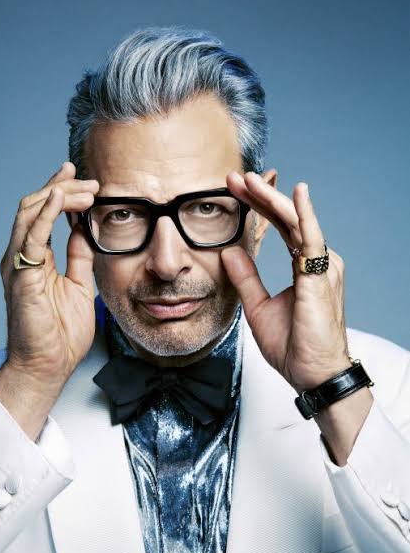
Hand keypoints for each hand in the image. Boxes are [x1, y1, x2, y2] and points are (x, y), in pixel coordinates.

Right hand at [0, 162, 98, 393]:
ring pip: (30, 215)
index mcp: (33, 259)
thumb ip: (78, 256)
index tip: (83, 179)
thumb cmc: (61, 333)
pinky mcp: (22, 278)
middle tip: (92, 181)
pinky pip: (31, 238)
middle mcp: (20, 257)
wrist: (48, 366)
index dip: (60, 192)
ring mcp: (18, 266)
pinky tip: (60, 199)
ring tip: (85, 188)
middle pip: (34, 207)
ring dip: (58, 195)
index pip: (42, 214)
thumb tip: (85, 229)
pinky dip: (45, 215)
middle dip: (62, 188)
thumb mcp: (79, 285)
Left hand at [221, 170, 350, 393]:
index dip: (258, 208)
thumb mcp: (258, 307)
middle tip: (235, 177)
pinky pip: (312, 240)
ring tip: (249, 179)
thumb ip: (246, 278)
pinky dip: (303, 215)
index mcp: (303, 268)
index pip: (280, 229)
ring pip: (296, 223)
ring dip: (272, 199)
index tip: (234, 191)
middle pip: (287, 220)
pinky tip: (295, 193)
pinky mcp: (322, 276)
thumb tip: (228, 252)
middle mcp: (316, 262)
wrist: (312, 375)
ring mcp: (322, 267)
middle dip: (260, 196)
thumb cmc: (293, 346)